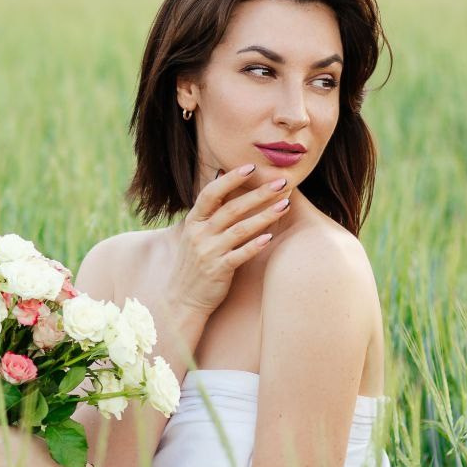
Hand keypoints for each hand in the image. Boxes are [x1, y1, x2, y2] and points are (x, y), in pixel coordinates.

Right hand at [168, 164, 291, 316]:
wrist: (181, 299)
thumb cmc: (194, 263)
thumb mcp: (194, 233)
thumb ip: (209, 209)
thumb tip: (220, 175)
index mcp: (193, 221)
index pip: (211, 193)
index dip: (230, 179)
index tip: (251, 167)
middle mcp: (199, 234)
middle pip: (231, 209)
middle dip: (258, 194)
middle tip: (281, 183)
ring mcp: (208, 252)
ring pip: (239, 229)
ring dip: (264, 216)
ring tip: (284, 205)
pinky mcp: (218, 270)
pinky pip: (239, 254)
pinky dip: (255, 245)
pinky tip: (270, 237)